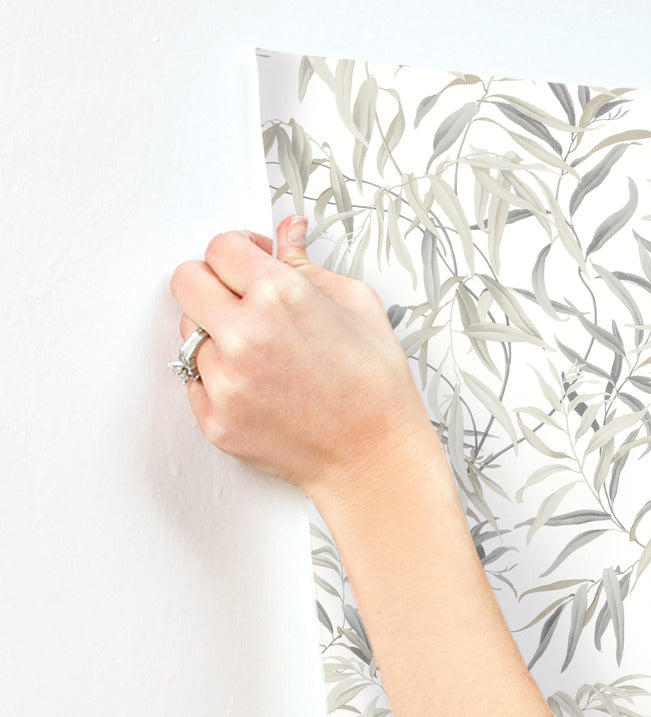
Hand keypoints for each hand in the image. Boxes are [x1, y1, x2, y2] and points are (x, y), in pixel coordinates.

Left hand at [169, 214, 430, 505]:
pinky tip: (259, 386)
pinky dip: (219, 380)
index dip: (238, 250)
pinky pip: (195, 382)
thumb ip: (309, 265)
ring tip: (262, 354)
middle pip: (186, 282)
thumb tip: (287, 236)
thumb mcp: (359, 306)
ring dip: (216, 336)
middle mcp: (244, 336)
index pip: (220, 247)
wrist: (376, 459)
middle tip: (241, 299)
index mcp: (280, 296)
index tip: (249, 262)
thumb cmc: (376, 391)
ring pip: (189, 334)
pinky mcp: (216, 419)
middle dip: (213, 283)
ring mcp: (225, 381)